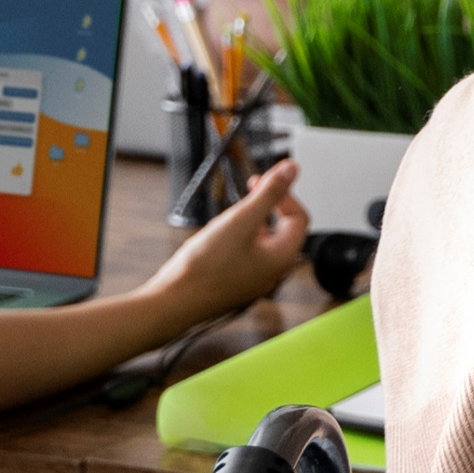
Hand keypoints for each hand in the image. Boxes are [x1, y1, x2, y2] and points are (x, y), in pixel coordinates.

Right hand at [142, 159, 309, 324]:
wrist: (174, 302)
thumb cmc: (205, 268)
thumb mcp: (240, 220)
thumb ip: (268, 194)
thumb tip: (292, 169)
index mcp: (282, 257)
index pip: (299, 217)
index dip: (284, 195)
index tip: (262, 181)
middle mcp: (273, 271)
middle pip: (282, 228)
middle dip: (265, 206)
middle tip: (246, 193)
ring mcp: (255, 279)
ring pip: (262, 240)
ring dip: (249, 221)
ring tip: (226, 217)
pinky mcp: (237, 283)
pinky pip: (246, 253)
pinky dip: (236, 238)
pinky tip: (215, 237)